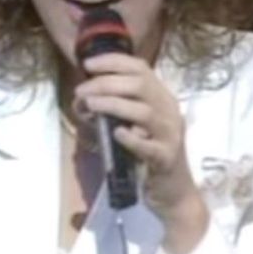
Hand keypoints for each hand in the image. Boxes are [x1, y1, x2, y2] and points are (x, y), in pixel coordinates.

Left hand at [75, 52, 208, 253]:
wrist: (172, 191)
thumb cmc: (146, 153)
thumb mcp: (131, 124)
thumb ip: (111, 109)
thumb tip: (80, 99)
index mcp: (161, 97)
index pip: (140, 68)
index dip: (113, 62)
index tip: (88, 64)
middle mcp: (169, 111)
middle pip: (140, 86)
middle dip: (106, 83)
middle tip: (82, 91)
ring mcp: (170, 135)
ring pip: (144, 111)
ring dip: (113, 105)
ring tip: (90, 105)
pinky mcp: (166, 159)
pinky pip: (150, 147)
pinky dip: (131, 139)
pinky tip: (115, 134)